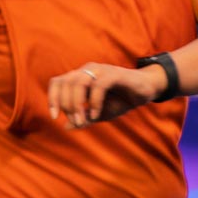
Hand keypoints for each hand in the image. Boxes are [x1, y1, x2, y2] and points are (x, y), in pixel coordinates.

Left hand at [48, 61, 166, 128]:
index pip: (57, 82)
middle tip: (76, 122)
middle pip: (65, 83)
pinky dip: (94, 102)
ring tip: (83, 120)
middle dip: (67, 105)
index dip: (52, 98)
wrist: (145, 91)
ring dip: (77, 104)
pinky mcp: (114, 74)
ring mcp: (100, 70)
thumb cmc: (120, 100)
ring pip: (78, 83)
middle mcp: (87, 70)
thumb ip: (83, 118)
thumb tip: (66, 127)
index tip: (55, 117)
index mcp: (80, 78)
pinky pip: (98, 85)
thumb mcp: (99, 113)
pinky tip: (97, 115)